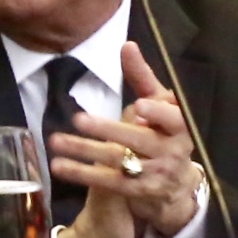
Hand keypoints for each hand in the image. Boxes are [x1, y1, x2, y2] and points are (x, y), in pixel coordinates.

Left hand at [50, 42, 203, 237]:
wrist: (176, 186)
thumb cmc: (163, 133)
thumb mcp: (158, 105)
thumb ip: (142, 77)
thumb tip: (127, 45)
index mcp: (180, 127)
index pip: (174, 119)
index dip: (158, 114)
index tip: (140, 105)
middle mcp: (173, 151)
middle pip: (138, 140)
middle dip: (108, 130)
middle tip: (79, 120)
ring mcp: (158, 174)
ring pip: (119, 161)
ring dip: (85, 152)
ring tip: (57, 141)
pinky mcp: (141, 192)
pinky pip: (110, 182)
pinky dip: (84, 174)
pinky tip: (60, 167)